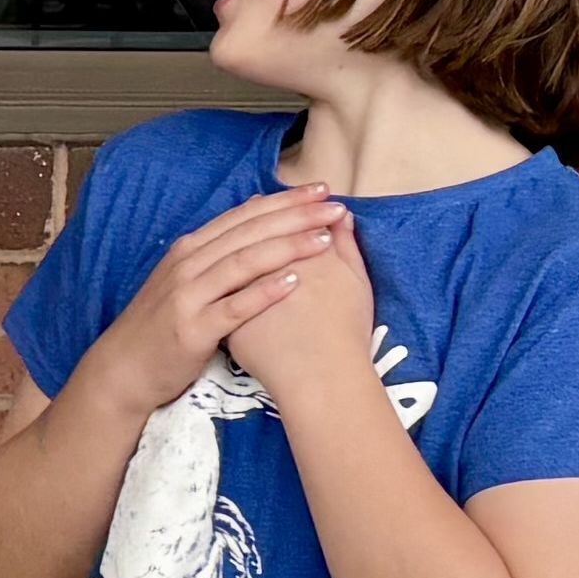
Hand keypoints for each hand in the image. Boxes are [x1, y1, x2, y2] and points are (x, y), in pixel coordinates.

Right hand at [67, 186, 344, 420]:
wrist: (123, 370)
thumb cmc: (161, 325)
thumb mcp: (183, 278)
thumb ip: (218, 247)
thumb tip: (255, 208)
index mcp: (189, 249)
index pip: (243, 216)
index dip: (284, 200)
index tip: (321, 191)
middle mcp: (188, 266)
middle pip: (249, 233)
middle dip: (296, 216)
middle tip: (335, 206)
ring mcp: (188, 296)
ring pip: (244, 263)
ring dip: (287, 248)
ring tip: (325, 238)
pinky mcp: (193, 330)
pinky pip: (235, 308)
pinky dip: (265, 292)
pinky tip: (296, 282)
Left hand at [223, 202, 379, 401]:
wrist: (319, 376)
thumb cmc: (347, 330)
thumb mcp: (356, 283)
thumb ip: (347, 247)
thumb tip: (342, 218)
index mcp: (303, 253)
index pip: (287, 221)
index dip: (288, 208)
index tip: (291, 201)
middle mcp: (269, 266)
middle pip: (255, 235)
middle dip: (260, 219)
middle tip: (259, 207)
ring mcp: (243, 290)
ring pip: (233, 260)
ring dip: (238, 246)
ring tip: (246, 238)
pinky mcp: (228, 316)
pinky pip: (222, 293)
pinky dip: (226, 279)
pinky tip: (226, 272)